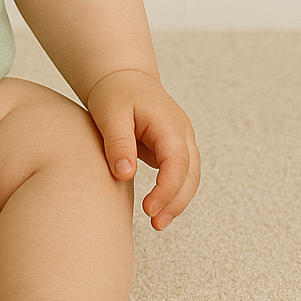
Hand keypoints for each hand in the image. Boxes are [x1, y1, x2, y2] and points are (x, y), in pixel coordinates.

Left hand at [85, 69, 199, 230]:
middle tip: (155, 223)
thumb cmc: (115, 92)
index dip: (167, 190)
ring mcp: (181, 141)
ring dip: (177, 201)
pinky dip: (172, 192)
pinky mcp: (174, 149)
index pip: (178, 163)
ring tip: (157, 222)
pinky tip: (157, 207)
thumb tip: (124, 174)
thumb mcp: (110, 113)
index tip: (149, 208)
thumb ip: (118, 142)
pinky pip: (180, 175)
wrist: (122, 78)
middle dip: (176, 202)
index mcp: (169, 123)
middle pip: (190, 175)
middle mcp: (182, 133)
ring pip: (189, 178)